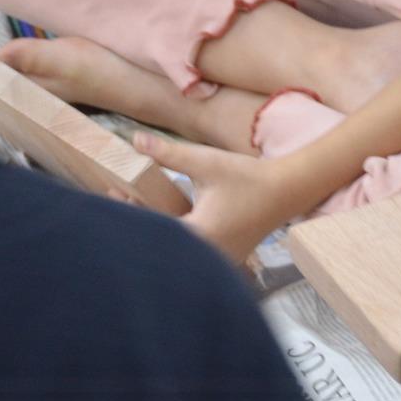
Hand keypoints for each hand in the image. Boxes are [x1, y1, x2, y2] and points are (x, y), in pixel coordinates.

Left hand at [131, 132, 322, 262]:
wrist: (287, 190)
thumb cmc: (248, 176)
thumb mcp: (206, 161)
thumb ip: (168, 153)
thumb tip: (134, 139)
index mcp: (200, 235)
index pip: (153, 232)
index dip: (130, 216)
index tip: (113, 195)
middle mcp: (208, 255)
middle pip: (161, 244)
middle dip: (138, 223)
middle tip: (118, 197)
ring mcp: (217, 260)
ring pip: (177, 250)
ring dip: (156, 231)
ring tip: (135, 205)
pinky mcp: (223, 258)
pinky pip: (192, 251)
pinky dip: (175, 236)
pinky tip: (162, 218)